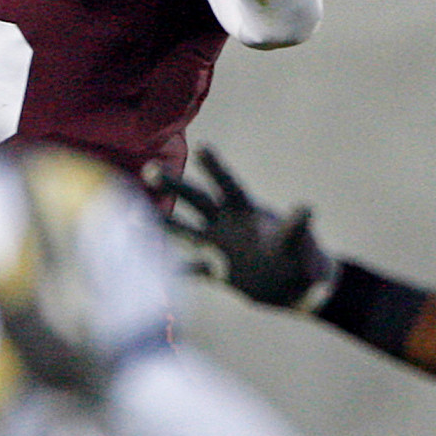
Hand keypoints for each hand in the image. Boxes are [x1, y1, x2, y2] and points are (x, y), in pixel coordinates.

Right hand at [147, 146, 336, 308]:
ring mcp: (219, 245)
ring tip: (129, 216)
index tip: (201, 148)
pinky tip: (147, 271)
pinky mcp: (217, 270)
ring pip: (185, 230)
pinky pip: (191, 269)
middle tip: (150, 170)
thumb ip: (298, 228)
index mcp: (247, 211)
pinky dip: (173, 271)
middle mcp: (228, 222)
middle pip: (197, 200)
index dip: (216, 167)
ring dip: (162, 223)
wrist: (298, 287)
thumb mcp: (301, 244)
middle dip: (174, 186)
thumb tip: (306, 209)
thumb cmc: (304, 259)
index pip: (228, 184)